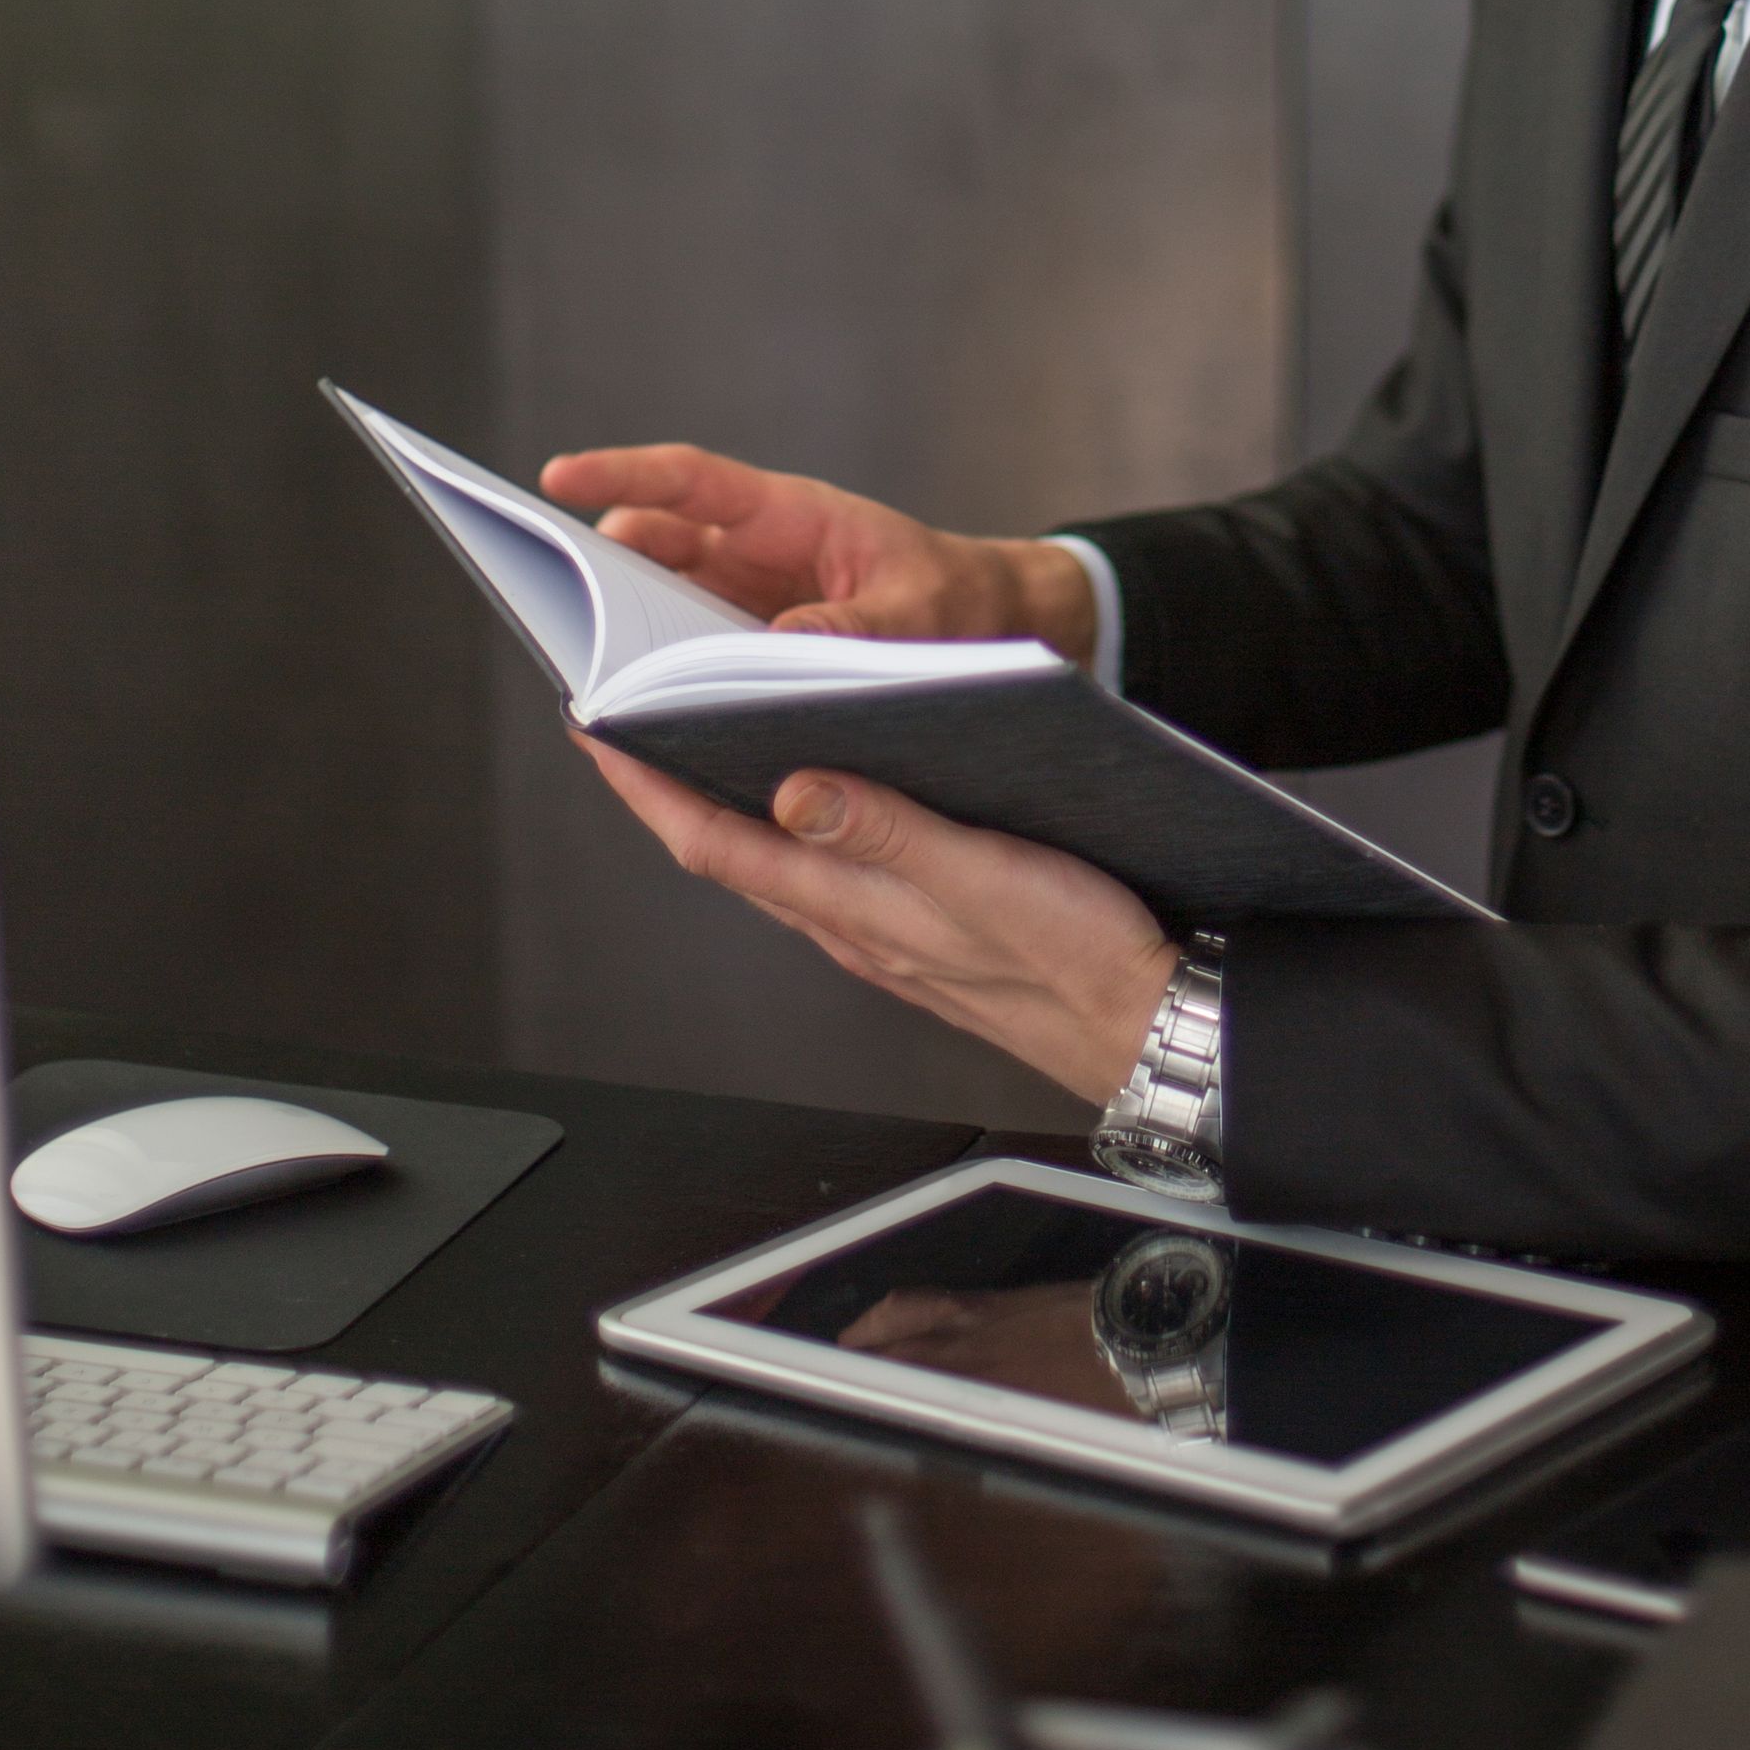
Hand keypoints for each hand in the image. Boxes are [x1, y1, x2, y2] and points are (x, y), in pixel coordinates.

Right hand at [537, 442, 1097, 662]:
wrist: (993, 628)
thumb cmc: (960, 601)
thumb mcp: (921, 613)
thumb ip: (855, 628)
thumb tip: (775, 648)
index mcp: (791, 516)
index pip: (691, 483)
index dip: (621, 475)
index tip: (555, 477)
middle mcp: (754, 552)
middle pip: (654, 546)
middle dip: (600, 569)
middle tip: (558, 606)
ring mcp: (744, 600)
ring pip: (661, 604)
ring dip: (628, 634)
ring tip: (594, 679)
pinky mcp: (748, 648)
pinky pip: (690, 655)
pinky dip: (665, 681)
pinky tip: (645, 722)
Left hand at [576, 742, 1174, 1103]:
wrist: (1153, 1030)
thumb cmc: (1082, 960)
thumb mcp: (984, 877)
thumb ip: (888, 833)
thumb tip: (789, 788)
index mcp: (853, 908)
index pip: (714, 841)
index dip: (645, 785)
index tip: (596, 726)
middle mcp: (852, 925)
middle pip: (727, 849)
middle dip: (666, 785)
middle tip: (624, 719)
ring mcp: (883, 935)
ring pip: (774, 865)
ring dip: (724, 806)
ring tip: (696, 746)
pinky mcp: (922, 934)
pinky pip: (828, 878)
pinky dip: (794, 830)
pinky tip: (814, 802)